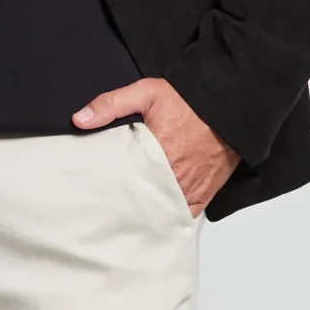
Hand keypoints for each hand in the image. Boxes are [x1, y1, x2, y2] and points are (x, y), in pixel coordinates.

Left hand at [73, 76, 240, 214]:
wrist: (230, 106)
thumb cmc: (191, 101)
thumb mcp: (147, 93)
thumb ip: (111, 104)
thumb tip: (80, 119)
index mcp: (159, 155)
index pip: (126, 183)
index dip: (111, 190)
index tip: (97, 194)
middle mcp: (177, 178)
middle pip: (143, 202)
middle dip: (126, 205)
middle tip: (107, 208)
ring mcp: (191, 189)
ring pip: (162, 212)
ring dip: (148, 212)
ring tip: (128, 215)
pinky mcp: (204, 194)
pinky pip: (183, 214)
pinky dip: (169, 215)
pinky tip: (155, 216)